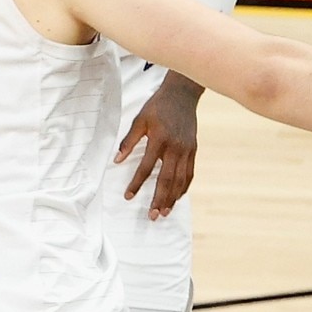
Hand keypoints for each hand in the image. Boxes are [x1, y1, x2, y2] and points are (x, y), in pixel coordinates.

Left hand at [114, 71, 200, 219]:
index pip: (146, 167)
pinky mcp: (193, 150)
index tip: (128, 196)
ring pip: (180, 180)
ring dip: (173, 198)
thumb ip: (129, 141)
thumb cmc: (157, 107)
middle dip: (159, 199)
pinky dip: (184, 187)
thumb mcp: (139, 120)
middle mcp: (175, 147)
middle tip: (153, 216)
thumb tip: (117, 160)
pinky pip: (190, 173)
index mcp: (160, 139)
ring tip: (165, 212)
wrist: (182, 95)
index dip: (137, 183)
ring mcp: (187, 150)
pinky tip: (177, 197)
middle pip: (167, 179)